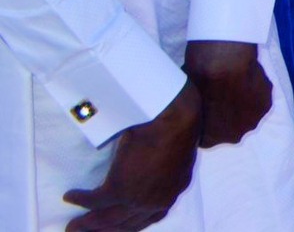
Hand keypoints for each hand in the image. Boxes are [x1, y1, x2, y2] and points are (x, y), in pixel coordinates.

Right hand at [64, 80, 200, 230]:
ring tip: (71, 227)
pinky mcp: (120, 190)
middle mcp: (158, 201)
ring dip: (87, 224)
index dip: (127, 226)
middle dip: (103, 230)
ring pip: (107, 218)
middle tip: (82, 231)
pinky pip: (94, 200)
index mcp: (172, 193)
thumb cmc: (175, 127)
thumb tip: (148, 172)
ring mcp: (138, 198)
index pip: (147, 219)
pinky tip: (70, 196)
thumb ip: (161, 172)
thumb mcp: (172, 156)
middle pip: (125, 225)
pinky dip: (80, 199)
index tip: (112, 229)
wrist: (174, 120)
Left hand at [182, 40, 270, 147]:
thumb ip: (195, 112)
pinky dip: (254, 91)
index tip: (204, 107)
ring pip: (247, 114)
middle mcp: (232, 137)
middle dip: (226, 115)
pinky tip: (247, 78)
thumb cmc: (198, 83)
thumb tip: (193, 109)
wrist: (223, 66)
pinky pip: (259, 99)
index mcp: (209, 140)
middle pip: (230, 128)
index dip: (206, 120)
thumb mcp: (188, 102)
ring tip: (236, 85)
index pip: (206, 136)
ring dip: (243, 104)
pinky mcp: (265, 106)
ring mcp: (251, 122)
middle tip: (222, 95)